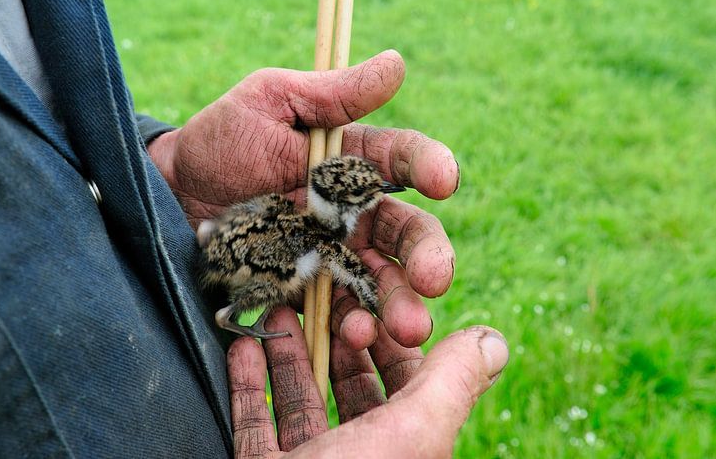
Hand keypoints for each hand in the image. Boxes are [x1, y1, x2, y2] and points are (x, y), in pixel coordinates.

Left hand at [148, 50, 459, 348]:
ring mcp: (331, 255)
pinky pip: (339, 313)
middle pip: (405, 232)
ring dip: (401, 304)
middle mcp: (351, 211)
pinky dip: (354, 326)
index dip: (428, 166)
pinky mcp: (307, 291)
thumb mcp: (269, 102)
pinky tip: (355, 334)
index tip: (443, 179)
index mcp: (350, 161)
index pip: (402, 160)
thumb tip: (397, 63)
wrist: (170, 197)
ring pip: (382, 280)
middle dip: (427, 254)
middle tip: (433, 278)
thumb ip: (332, 95)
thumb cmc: (220, 140)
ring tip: (406, 326)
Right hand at [227, 308, 507, 457]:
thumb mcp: (410, 436)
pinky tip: (242, 346)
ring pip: (300, 401)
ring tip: (276, 311)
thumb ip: (451, 384)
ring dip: (289, 353)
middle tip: (317, 295)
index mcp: (403, 452)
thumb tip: (494, 339)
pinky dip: (249, 384)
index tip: (367, 296)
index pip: (407, 384)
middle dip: (334, 337)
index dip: (390, 337)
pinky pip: (255, 424)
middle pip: (350, 387)